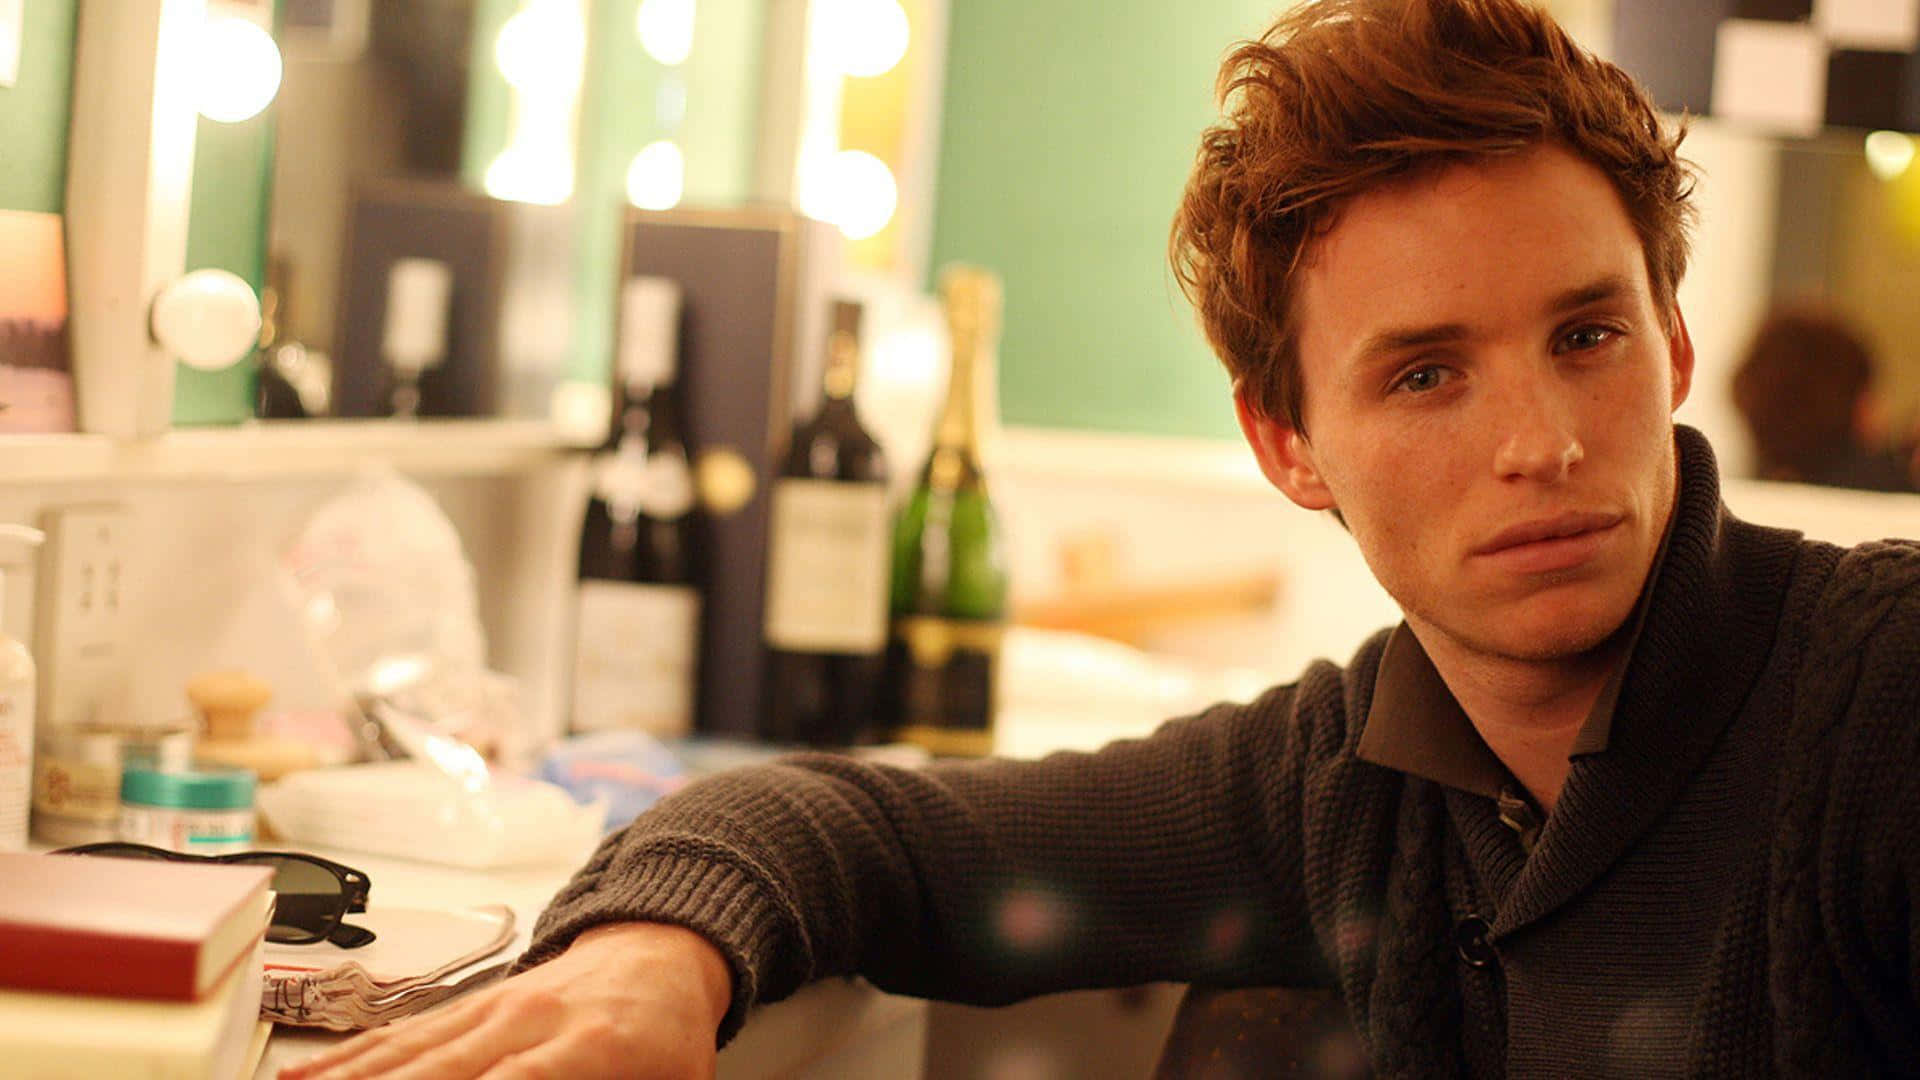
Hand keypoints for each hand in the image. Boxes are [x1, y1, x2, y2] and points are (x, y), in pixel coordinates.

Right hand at [279, 921, 732, 1079]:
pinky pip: (399, 1034)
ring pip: (402, 1053)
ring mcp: (493, 1006)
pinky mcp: (471, 1003)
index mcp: (591, 1046)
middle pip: (436, 1072)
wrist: (665, 947)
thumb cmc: (669, 1037)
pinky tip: (300, 1076)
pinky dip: (345, 1058)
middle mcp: (529, 1019)